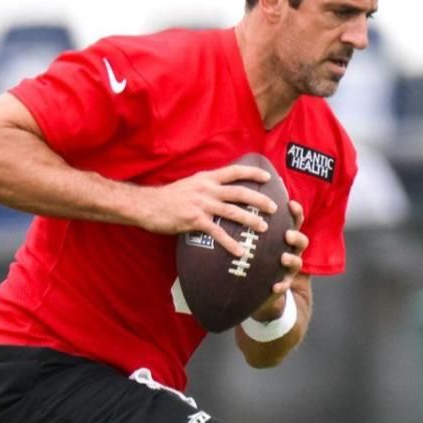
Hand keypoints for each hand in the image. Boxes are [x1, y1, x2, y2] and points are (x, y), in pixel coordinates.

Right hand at [140, 164, 277, 257]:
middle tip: (274, 208)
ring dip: (251, 220)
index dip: (253, 173)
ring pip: (233, 212)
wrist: (148, 205)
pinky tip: (240, 251)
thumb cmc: (167, 197)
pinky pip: (218, 233)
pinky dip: (231, 243)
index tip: (268, 178)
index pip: (235, 171)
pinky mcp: (196, 221)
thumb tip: (220, 191)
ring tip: (264, 228)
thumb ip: (206, 186)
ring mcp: (202, 205)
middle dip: (260, 200)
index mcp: (207, 178)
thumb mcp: (189, 184)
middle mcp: (207, 189)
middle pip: (240, 192)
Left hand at [253, 199, 306, 317]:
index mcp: (285, 236)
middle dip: (296, 237)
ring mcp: (289, 268)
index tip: (291, 204)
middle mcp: (291, 250)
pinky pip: (285, 285)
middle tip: (287, 234)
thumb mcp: (252, 236)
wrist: (256, 283)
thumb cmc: (254, 252)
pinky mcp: (283, 283)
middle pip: (301, 241)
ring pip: (298, 262)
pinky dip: (282, 285)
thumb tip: (237, 201)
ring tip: (283, 258)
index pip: (295, 221)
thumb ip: (249, 222)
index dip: (296, 212)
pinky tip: (274, 286)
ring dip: (292, 259)